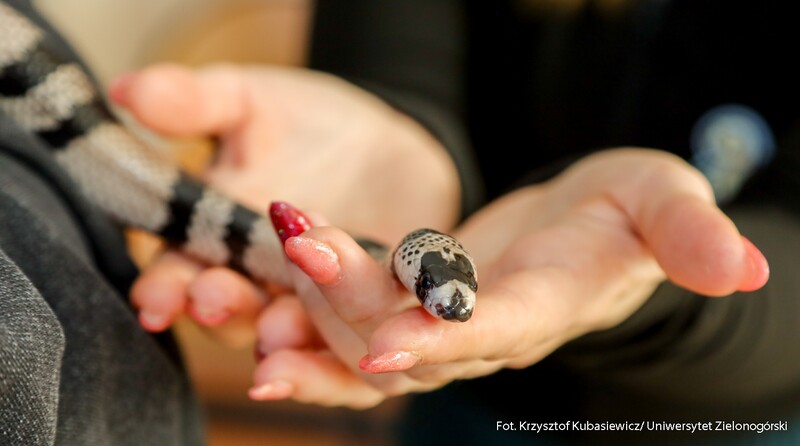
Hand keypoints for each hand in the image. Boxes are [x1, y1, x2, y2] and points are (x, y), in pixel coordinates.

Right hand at [112, 63, 459, 337]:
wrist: (391, 148)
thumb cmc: (310, 126)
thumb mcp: (254, 104)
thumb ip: (195, 103)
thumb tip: (126, 88)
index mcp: (218, 246)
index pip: (181, 275)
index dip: (165, 289)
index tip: (155, 298)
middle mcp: (260, 288)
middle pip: (233, 314)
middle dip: (222, 308)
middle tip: (213, 298)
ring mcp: (314, 311)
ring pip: (293, 337)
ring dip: (281, 338)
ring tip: (276, 327)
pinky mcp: (370, 320)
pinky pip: (360, 343)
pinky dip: (352, 348)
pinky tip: (358, 349)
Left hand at [249, 148, 768, 406]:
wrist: (586, 229)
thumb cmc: (628, 212)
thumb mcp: (663, 204)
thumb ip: (690, 234)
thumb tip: (747, 267)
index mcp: (543, 308)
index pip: (488, 334)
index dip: (439, 340)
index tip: (382, 342)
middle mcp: (485, 333)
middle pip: (406, 338)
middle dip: (346, 299)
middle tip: (297, 240)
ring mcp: (444, 328)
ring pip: (365, 338)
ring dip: (311, 305)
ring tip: (274, 253)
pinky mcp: (413, 308)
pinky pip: (351, 326)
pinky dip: (307, 315)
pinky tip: (265, 293)